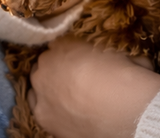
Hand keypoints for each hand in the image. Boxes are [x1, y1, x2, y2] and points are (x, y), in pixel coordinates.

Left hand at [28, 35, 159, 137]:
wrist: (122, 110)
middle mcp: (46, 64)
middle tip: (72, 73)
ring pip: (37, 84)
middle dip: (55, 65)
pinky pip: (38, 106)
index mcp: (63, 43)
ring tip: (66, 91)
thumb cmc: (122, 74)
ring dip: (47, 84)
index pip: (58, 42)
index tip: (78, 56)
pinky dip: (47, 105)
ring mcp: (40, 90)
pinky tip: (62, 108)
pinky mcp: (41, 116)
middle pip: (45, 61)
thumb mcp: (111, 50)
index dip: (68, 49)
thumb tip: (93, 55)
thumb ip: (93, 50)